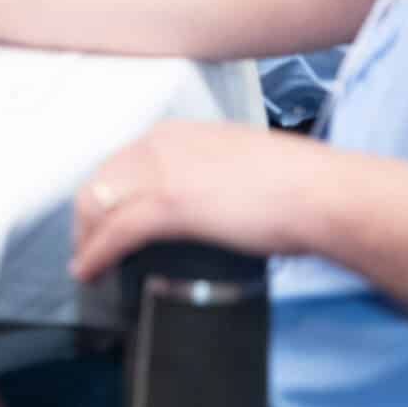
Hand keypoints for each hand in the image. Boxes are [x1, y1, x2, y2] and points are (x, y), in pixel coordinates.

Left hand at [70, 122, 333, 283]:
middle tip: (89, 248)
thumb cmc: (296, 185)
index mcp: (176, 134)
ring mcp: (162, 173)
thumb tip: (203, 205)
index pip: (120, 163)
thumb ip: (209, 177)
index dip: (106, 195)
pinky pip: (115, 232)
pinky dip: (95, 254)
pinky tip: (88, 271)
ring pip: (99, 205)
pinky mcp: (169, 205)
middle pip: (101, 182)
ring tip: (86, 265)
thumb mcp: (236, 166)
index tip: (104, 220)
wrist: (321, 194)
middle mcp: (161, 145)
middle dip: (88, 219)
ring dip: (86, 239)